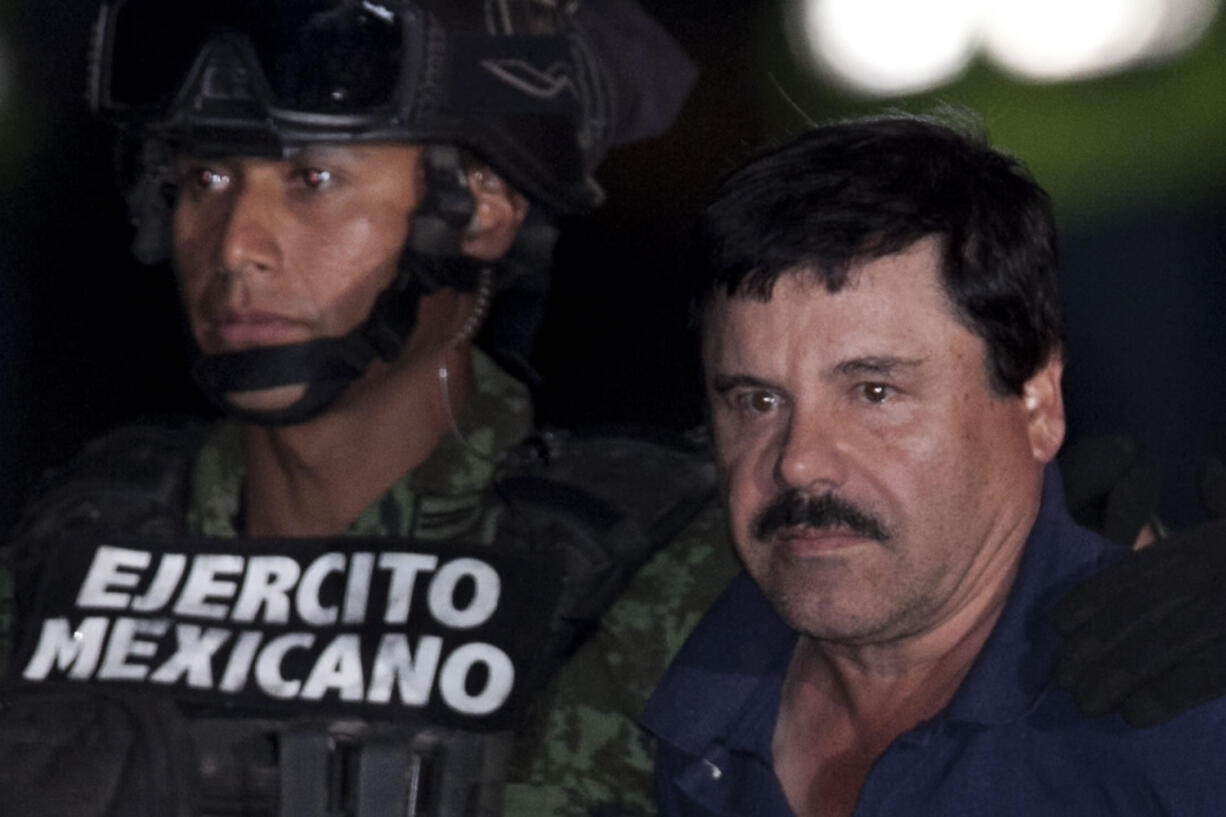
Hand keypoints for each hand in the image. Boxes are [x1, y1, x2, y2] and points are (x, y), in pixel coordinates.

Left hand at [1052, 456, 1225, 726]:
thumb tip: (1210, 472)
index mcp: (1213, 547)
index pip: (1142, 572)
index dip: (1095, 597)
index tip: (1058, 622)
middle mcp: (1217, 579)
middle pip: (1141, 615)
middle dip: (1094, 646)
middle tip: (1056, 673)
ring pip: (1164, 648)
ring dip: (1117, 677)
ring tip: (1082, 701)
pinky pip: (1206, 676)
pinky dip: (1168, 695)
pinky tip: (1134, 714)